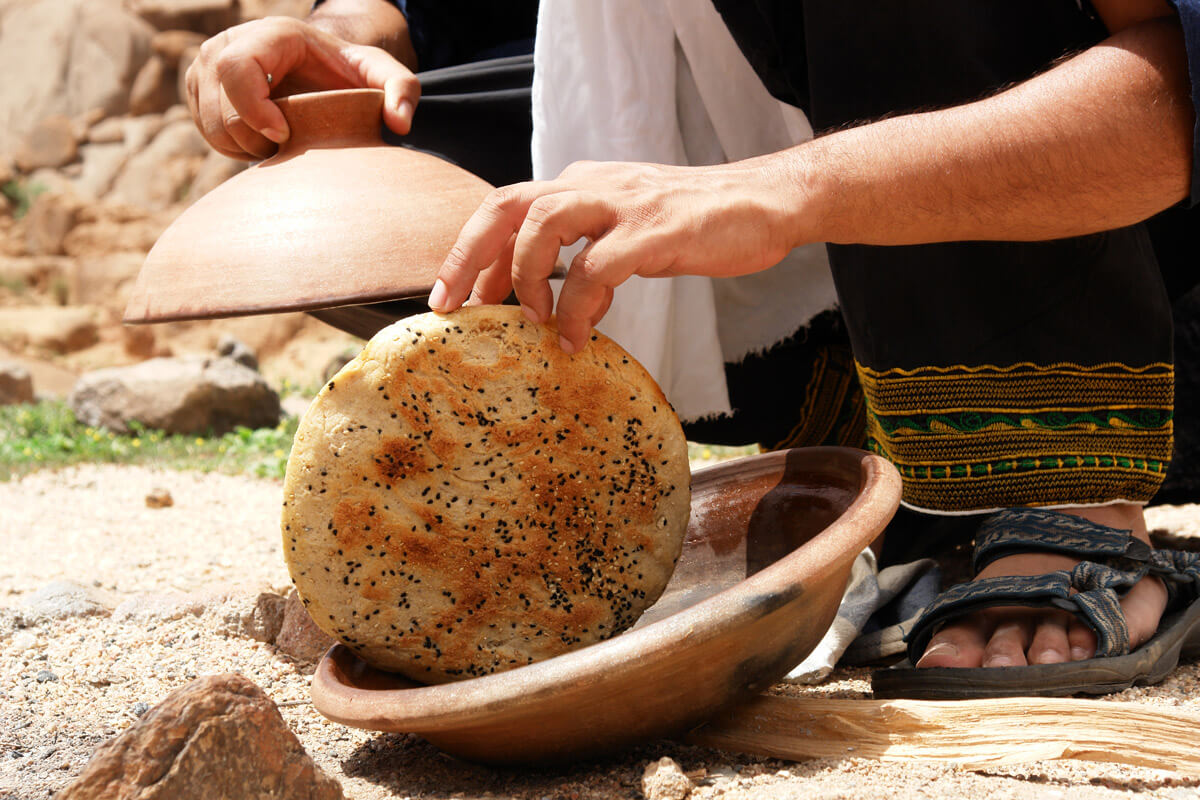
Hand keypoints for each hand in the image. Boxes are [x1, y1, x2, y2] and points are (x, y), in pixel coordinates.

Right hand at [185, 16, 419, 159]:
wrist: (320, 70)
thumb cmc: (349, 72)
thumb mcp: (383, 74)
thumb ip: (401, 90)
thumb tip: (400, 124)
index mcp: (270, 34)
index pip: (235, 67)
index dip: (252, 108)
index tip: (284, 136)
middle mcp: (228, 42)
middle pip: (218, 103)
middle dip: (252, 137)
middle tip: (288, 146)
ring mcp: (207, 66)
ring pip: (209, 122)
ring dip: (243, 147)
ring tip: (279, 145)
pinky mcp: (200, 90)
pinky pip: (206, 131)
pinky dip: (233, 149)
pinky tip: (263, 143)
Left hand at [430, 159, 800, 351]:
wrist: (767, 203)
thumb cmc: (699, 222)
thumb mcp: (631, 228)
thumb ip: (592, 251)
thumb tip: (558, 300)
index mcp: (584, 183)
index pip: (508, 206)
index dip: (473, 250)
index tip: (456, 296)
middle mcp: (595, 184)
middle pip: (508, 204)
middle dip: (470, 255)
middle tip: (456, 306)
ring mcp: (624, 205)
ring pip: (544, 223)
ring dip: (526, 276)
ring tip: (531, 321)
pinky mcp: (656, 231)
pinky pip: (599, 268)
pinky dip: (578, 306)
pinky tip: (576, 337)